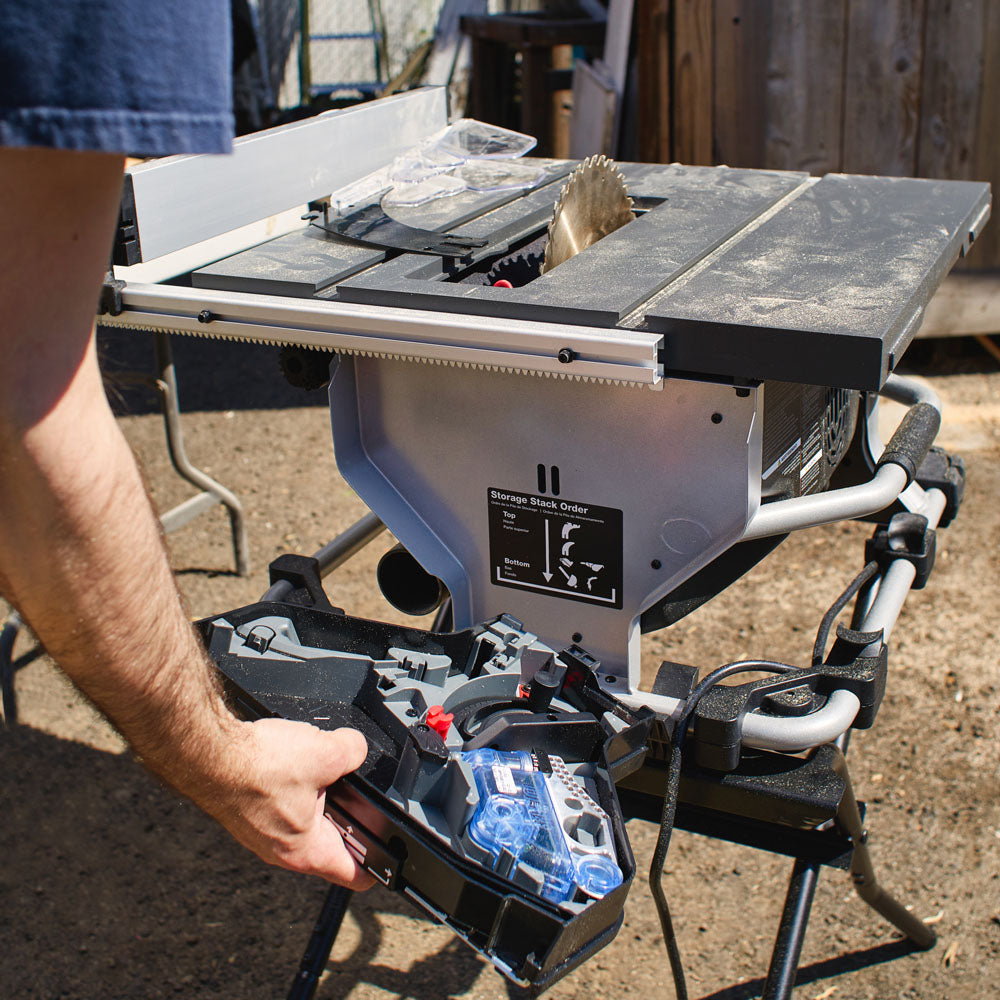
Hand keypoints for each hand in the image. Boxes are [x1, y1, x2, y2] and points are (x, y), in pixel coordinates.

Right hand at [201, 718, 374, 888]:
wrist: (208, 753)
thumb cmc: (255, 767)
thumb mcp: (327, 752)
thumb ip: (354, 751)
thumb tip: (356, 747)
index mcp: (307, 851)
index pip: (355, 874)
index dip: (379, 864)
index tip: (390, 853)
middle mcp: (282, 850)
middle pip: (331, 840)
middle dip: (348, 813)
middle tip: (358, 789)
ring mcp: (262, 832)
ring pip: (306, 817)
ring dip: (318, 793)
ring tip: (323, 765)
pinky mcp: (249, 812)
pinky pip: (283, 801)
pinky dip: (294, 782)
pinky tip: (292, 759)